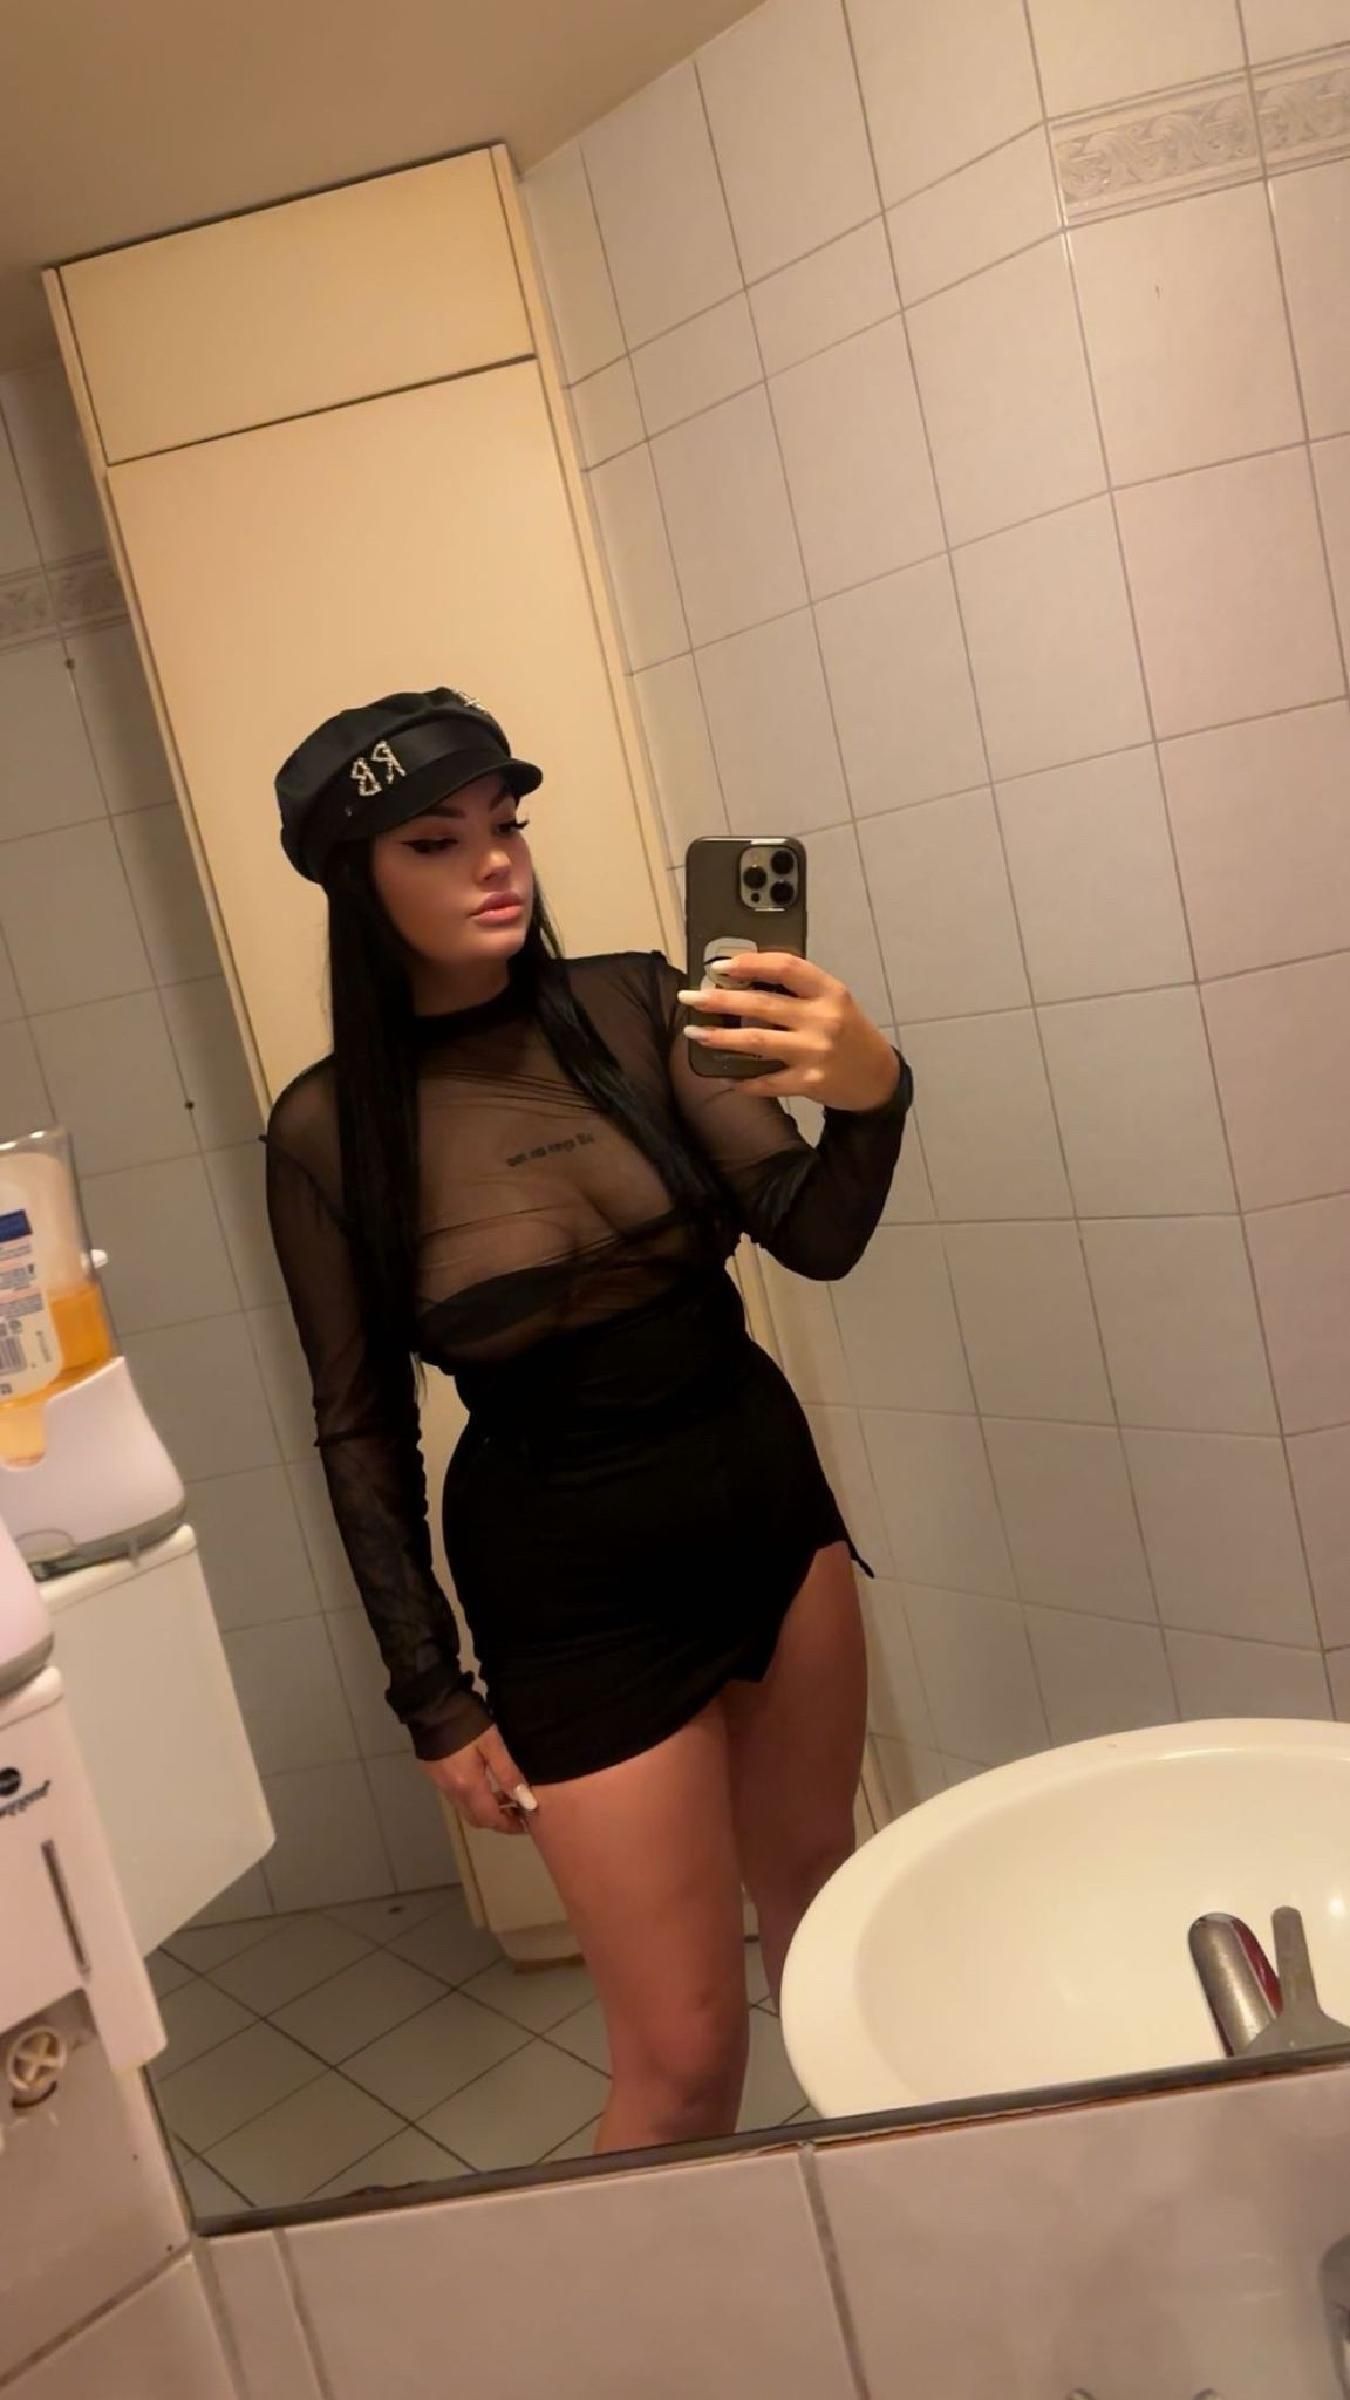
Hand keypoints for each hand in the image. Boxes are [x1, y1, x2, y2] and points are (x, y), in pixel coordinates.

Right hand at [420, 1724, 537, 1835]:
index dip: (510, 1825)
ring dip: (485, 1809)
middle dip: (498, 1820)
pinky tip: (484, 1782)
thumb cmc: (466, 1721)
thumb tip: (527, 1801)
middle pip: (476, 1819)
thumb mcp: (492, 1743)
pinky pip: (456, 1796)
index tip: (527, 1823)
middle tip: (518, 1810)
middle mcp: (451, 1792)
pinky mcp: (433, 1773)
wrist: (430, 1704)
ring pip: (465, 1809)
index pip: (490, 1819)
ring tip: (505, 1795)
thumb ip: (508, 1773)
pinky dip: (473, 1798)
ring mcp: (440, 1784)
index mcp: (467, 1786)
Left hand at [680, 953, 900, 1110]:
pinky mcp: (810, 1082)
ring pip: (757, 1041)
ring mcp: (815, 1051)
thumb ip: (798, 991)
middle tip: (690, 997)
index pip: (786, 966)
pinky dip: (745, 1080)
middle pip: (762, 1004)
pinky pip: (768, 1081)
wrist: (879, 1077)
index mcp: (829, 991)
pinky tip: (727, 1077)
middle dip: (720, 999)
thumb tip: (743, 980)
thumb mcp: (833, 1001)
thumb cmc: (849, 1033)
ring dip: (721, 1037)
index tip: (720, 965)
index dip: (750, 962)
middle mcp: (823, 1018)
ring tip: (695, 1033)